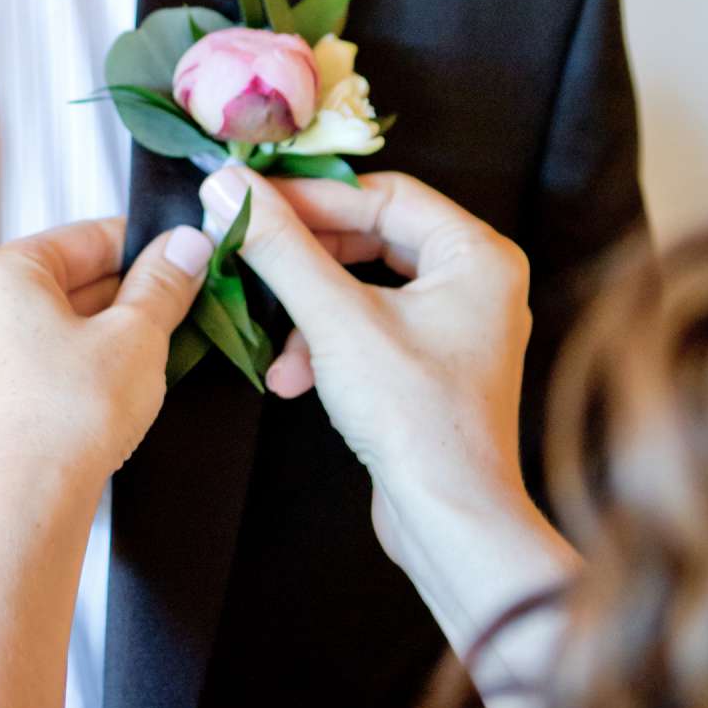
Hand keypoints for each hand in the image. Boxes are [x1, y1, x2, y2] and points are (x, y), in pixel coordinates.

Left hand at [0, 219, 211, 510]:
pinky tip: (98, 407)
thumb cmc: (68, 418)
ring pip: (41, 339)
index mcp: (1, 276)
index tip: (179, 260)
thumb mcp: (137, 337)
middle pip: (60, 289)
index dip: (141, 247)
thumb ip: (163, 285)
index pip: (84, 239)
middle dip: (120, 300)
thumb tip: (185, 247)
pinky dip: (62, 385)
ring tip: (143, 364)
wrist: (16, 513)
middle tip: (174, 312)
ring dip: (93, 344)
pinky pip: (22, 384)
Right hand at [201, 167, 533, 566]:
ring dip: (310, 313)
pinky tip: (293, 379)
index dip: (313, 195)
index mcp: (477, 254)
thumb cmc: (417, 417)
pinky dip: (328, 346)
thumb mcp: (335, 319)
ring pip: (363, 287)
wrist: (451, 520)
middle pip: (372, 237)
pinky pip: (369, 328)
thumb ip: (279, 247)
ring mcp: (456, 326)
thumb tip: (230, 187)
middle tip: (251, 253)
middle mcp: (476, 282)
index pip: (384, 194)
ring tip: (275, 346)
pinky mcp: (431, 367)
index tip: (252, 198)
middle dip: (306, 259)